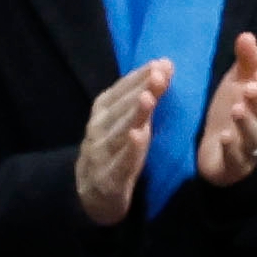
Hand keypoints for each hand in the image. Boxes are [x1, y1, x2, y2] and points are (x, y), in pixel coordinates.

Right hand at [73, 60, 168, 225]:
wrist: (91, 193)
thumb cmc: (116, 150)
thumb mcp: (129, 120)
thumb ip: (145, 94)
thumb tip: (165, 63)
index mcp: (103, 111)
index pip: (121, 90)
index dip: (139, 76)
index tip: (160, 64)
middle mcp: (98, 129)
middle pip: (121, 108)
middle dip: (140, 90)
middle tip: (158, 75)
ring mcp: (99, 154)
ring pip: (119, 132)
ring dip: (134, 115)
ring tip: (148, 99)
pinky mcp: (106, 179)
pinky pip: (119, 163)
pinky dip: (128, 150)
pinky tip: (138, 136)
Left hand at [193, 39, 256, 187]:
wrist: (216, 150)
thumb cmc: (234, 111)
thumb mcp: (238, 82)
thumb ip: (246, 61)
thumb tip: (247, 35)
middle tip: (249, 89)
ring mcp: (252, 148)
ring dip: (249, 124)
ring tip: (237, 109)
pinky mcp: (236, 164)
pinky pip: (238, 158)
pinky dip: (233, 148)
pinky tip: (225, 137)